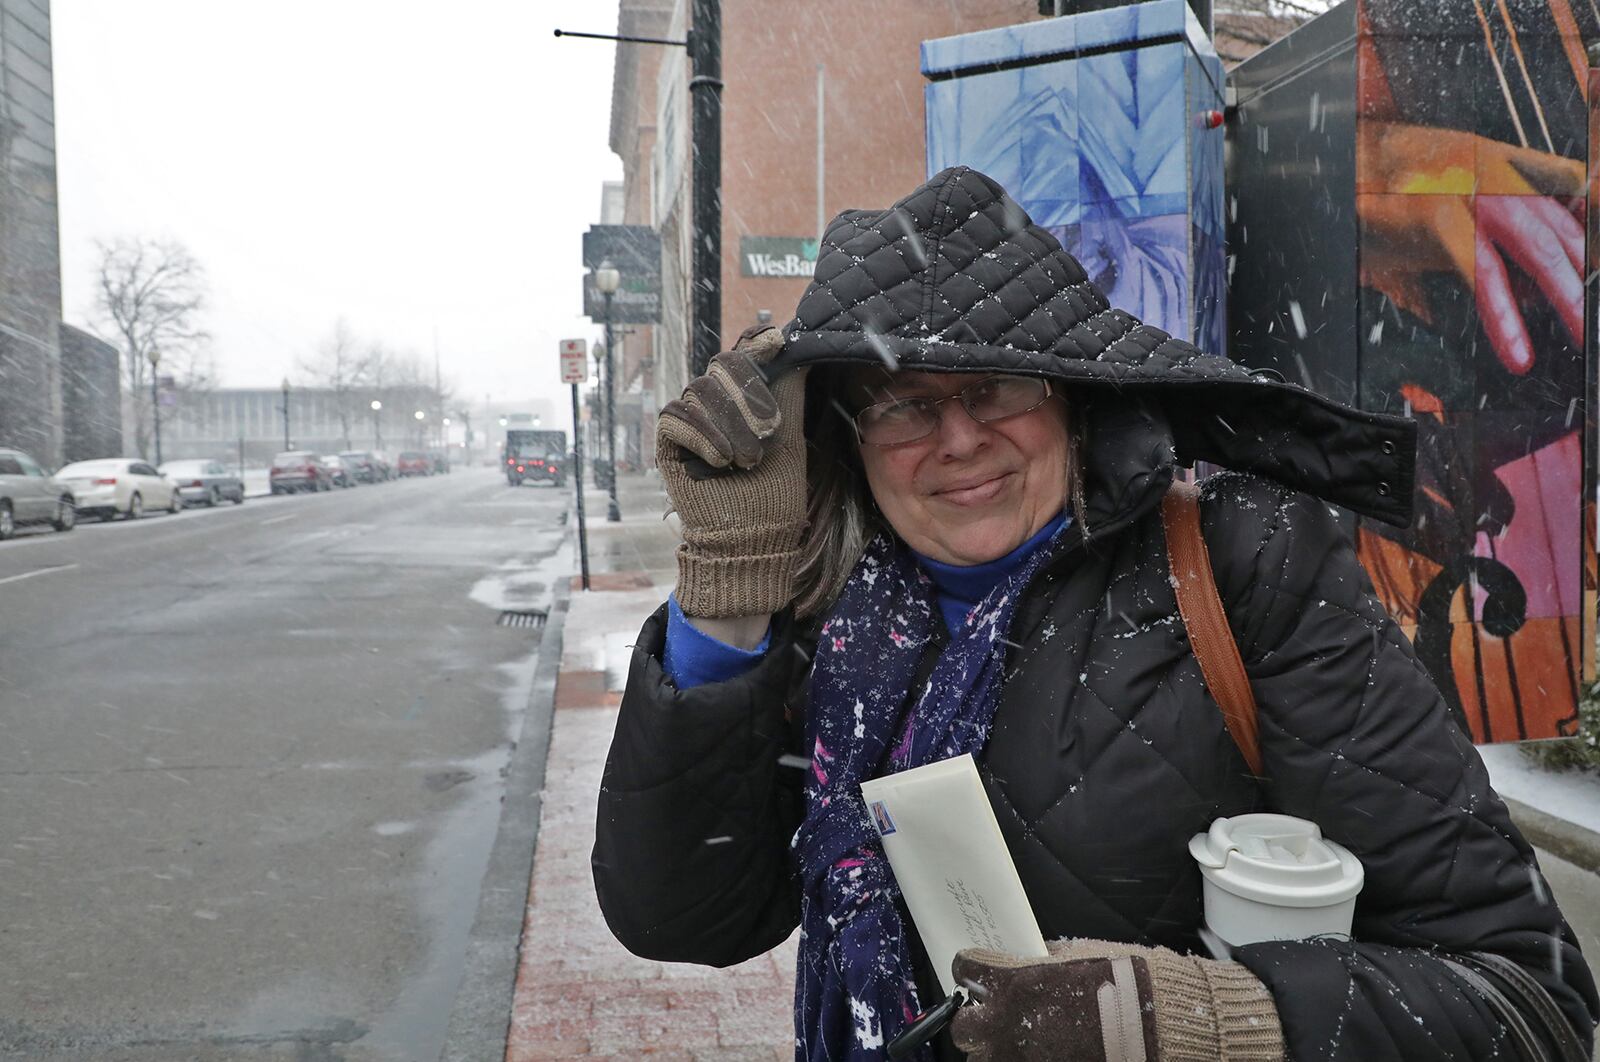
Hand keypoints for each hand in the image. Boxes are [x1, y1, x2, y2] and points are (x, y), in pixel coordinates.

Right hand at [656, 325, 808, 617]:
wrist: (751, 538)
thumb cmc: (775, 493)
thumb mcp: (791, 436)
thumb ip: (788, 391)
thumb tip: (793, 343)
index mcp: (747, 396)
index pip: (743, 353)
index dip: (755, 343)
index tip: (776, 342)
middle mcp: (717, 403)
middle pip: (721, 366)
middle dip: (748, 393)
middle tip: (769, 429)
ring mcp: (691, 420)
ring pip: (699, 391)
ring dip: (729, 424)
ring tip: (747, 460)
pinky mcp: (668, 441)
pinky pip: (675, 417)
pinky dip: (701, 434)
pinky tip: (720, 460)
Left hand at [950, 938, 1281, 1061]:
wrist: (1159, 1025)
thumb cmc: (1124, 982)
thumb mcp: (1077, 953)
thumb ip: (1039, 958)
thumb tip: (1025, 956)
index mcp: (1011, 982)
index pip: (964, 969)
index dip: (971, 968)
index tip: (977, 970)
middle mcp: (1007, 1025)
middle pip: (963, 1027)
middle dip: (977, 1019)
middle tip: (995, 1014)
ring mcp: (1021, 1059)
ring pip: (984, 1059)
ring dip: (997, 1048)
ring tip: (1021, 1041)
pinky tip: (1042, 1053)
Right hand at [1357, 122, 1582, 375]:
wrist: (1325, 161)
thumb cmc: (1367, 186)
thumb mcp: (1430, 201)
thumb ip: (1467, 237)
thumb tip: (1487, 289)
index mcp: (1497, 165)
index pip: (1565, 206)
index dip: (1585, 245)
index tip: (1592, 280)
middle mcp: (1492, 173)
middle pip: (1559, 231)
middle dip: (1583, 281)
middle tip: (1592, 325)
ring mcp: (1466, 191)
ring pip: (1533, 251)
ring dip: (1561, 299)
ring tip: (1578, 336)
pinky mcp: (1437, 217)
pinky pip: (1480, 272)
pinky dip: (1500, 314)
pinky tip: (1512, 346)